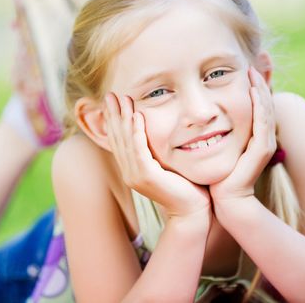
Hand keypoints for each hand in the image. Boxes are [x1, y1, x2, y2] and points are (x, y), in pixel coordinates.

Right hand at [104, 93, 210, 218]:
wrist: (193, 210)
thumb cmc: (186, 187)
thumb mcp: (167, 165)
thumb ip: (157, 151)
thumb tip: (157, 133)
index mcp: (132, 170)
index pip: (119, 141)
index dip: (114, 120)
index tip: (113, 101)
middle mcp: (130, 172)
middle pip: (118, 138)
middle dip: (114, 115)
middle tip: (110, 95)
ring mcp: (135, 176)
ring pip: (126, 141)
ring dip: (123, 118)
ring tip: (122, 99)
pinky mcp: (146, 176)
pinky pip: (138, 149)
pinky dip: (136, 131)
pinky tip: (136, 116)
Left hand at [209, 67, 276, 202]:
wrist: (226, 201)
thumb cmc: (218, 176)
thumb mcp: (215, 149)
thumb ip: (214, 133)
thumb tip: (201, 118)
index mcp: (253, 136)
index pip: (256, 105)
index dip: (252, 87)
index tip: (242, 69)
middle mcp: (263, 137)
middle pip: (264, 104)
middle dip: (258, 83)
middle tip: (250, 64)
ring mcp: (264, 143)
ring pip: (265, 109)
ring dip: (260, 89)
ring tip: (252, 71)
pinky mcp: (261, 150)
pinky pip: (263, 122)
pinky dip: (259, 105)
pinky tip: (253, 90)